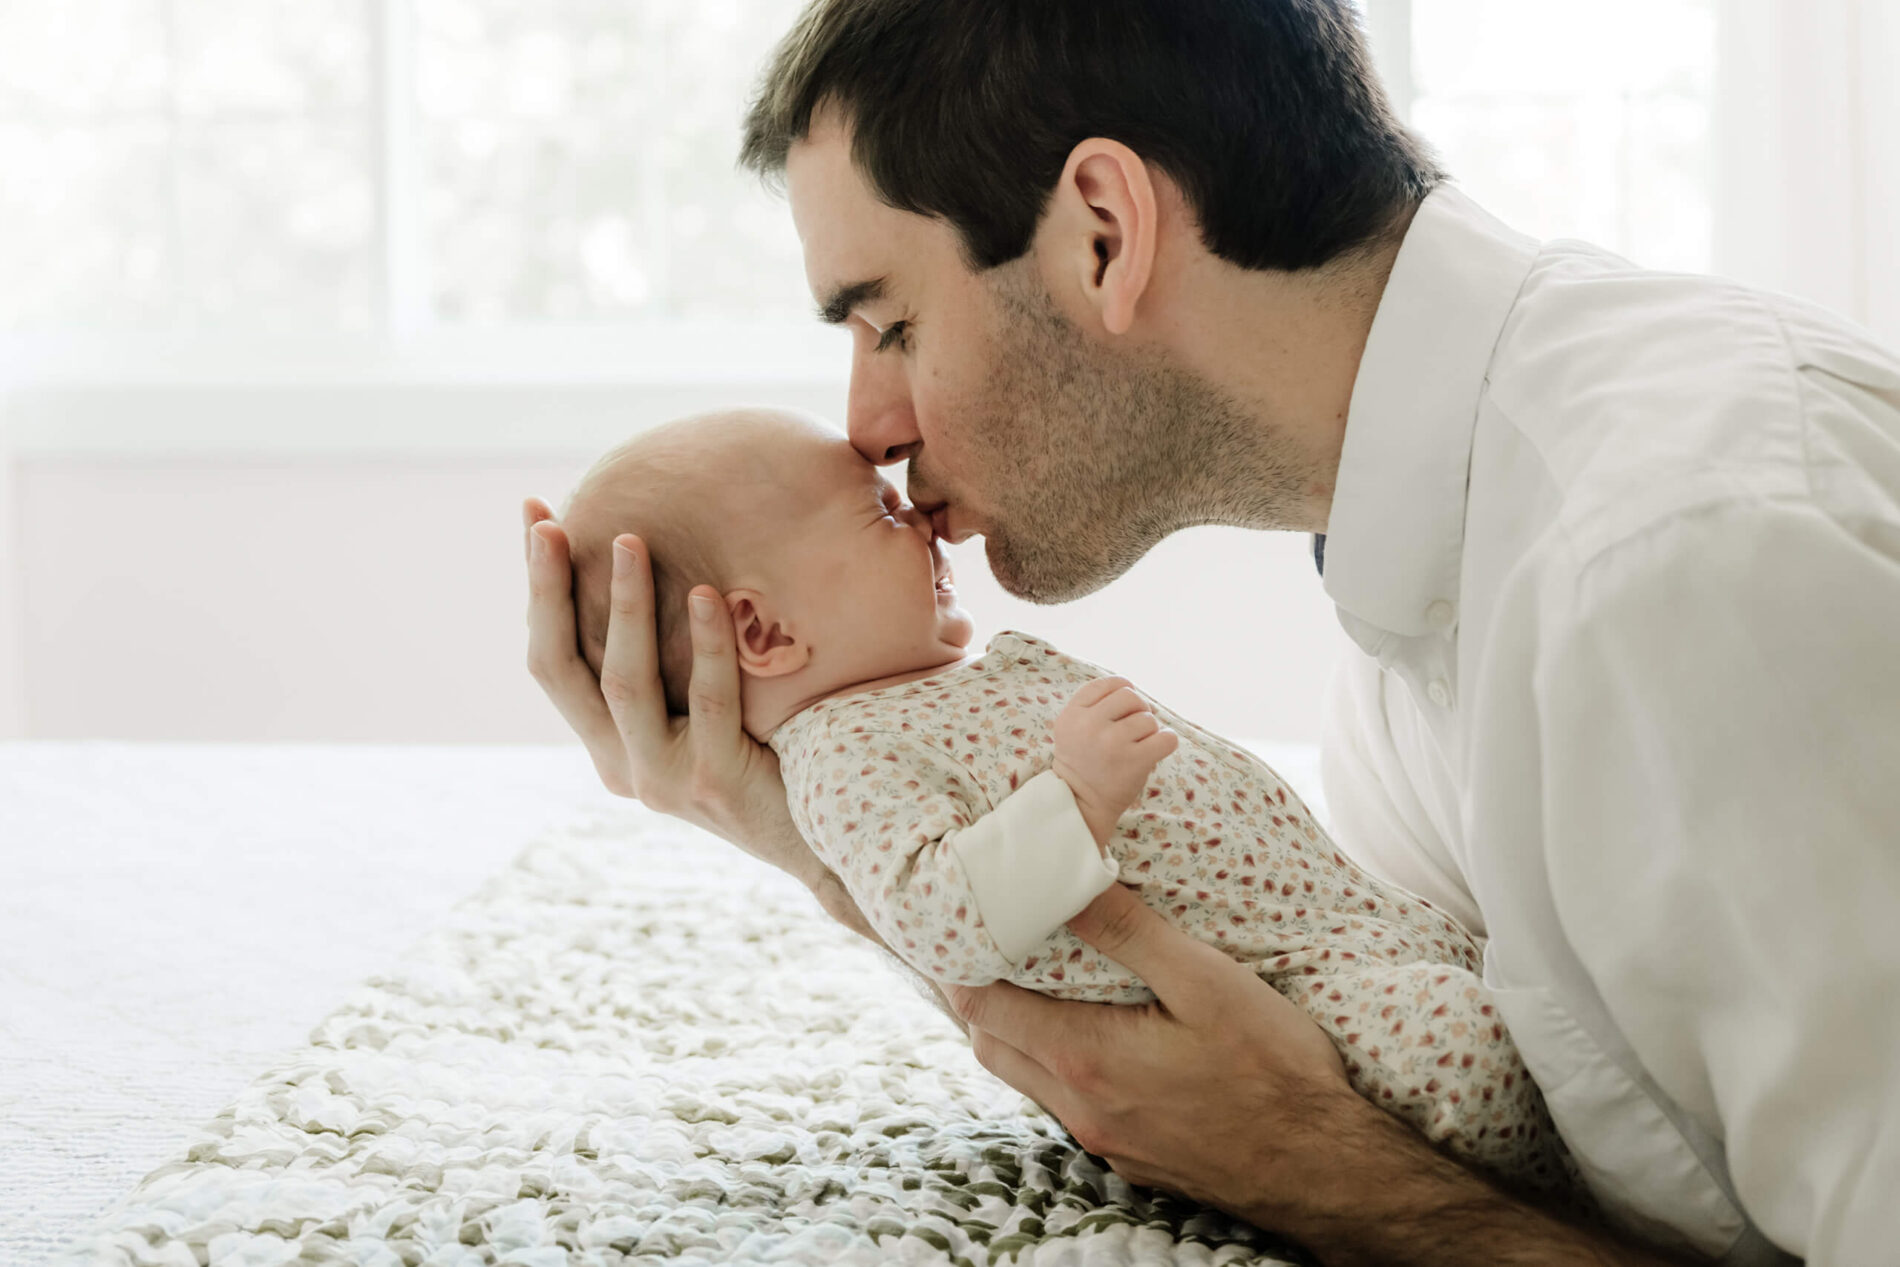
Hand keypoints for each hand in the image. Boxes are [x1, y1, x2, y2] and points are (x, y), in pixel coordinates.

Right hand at [520, 499, 849, 910]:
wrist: (825, 843)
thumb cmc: (775, 760)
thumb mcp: (708, 711)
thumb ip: (677, 662)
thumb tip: (674, 559)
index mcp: (610, 745)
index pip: (554, 660)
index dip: (540, 590)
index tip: (538, 518)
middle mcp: (620, 765)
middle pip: (560, 669)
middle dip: (549, 589)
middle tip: (550, 522)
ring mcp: (661, 779)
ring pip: (623, 681)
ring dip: (624, 605)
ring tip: (632, 539)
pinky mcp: (712, 782)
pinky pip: (707, 699)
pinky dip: (705, 643)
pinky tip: (704, 594)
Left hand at [951, 886, 1689, 1265]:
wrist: (1325, 1169)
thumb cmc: (1275, 1070)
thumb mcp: (1207, 983)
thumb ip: (1131, 934)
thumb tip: (1068, 884)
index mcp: (1087, 1059)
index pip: (984, 1008)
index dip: (963, 961)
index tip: (964, 919)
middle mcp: (1081, 1107)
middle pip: (993, 1046)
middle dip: (979, 993)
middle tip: (990, 940)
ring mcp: (1104, 1138)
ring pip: (1027, 1078)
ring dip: (1017, 1030)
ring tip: (1035, 976)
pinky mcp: (1130, 1155)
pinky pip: (1065, 1103)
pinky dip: (1055, 1062)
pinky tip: (1091, 1031)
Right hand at [1053, 676, 1179, 845]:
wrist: (1080, 804)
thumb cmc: (1083, 763)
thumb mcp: (1071, 727)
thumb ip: (1092, 705)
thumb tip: (1130, 688)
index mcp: (1072, 714)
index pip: (1108, 684)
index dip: (1122, 691)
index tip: (1123, 709)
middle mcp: (1089, 725)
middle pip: (1130, 696)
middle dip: (1138, 710)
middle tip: (1133, 730)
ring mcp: (1112, 743)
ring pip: (1148, 718)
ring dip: (1149, 731)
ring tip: (1137, 746)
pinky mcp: (1134, 761)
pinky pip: (1166, 738)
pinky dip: (1167, 741)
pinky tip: (1156, 749)